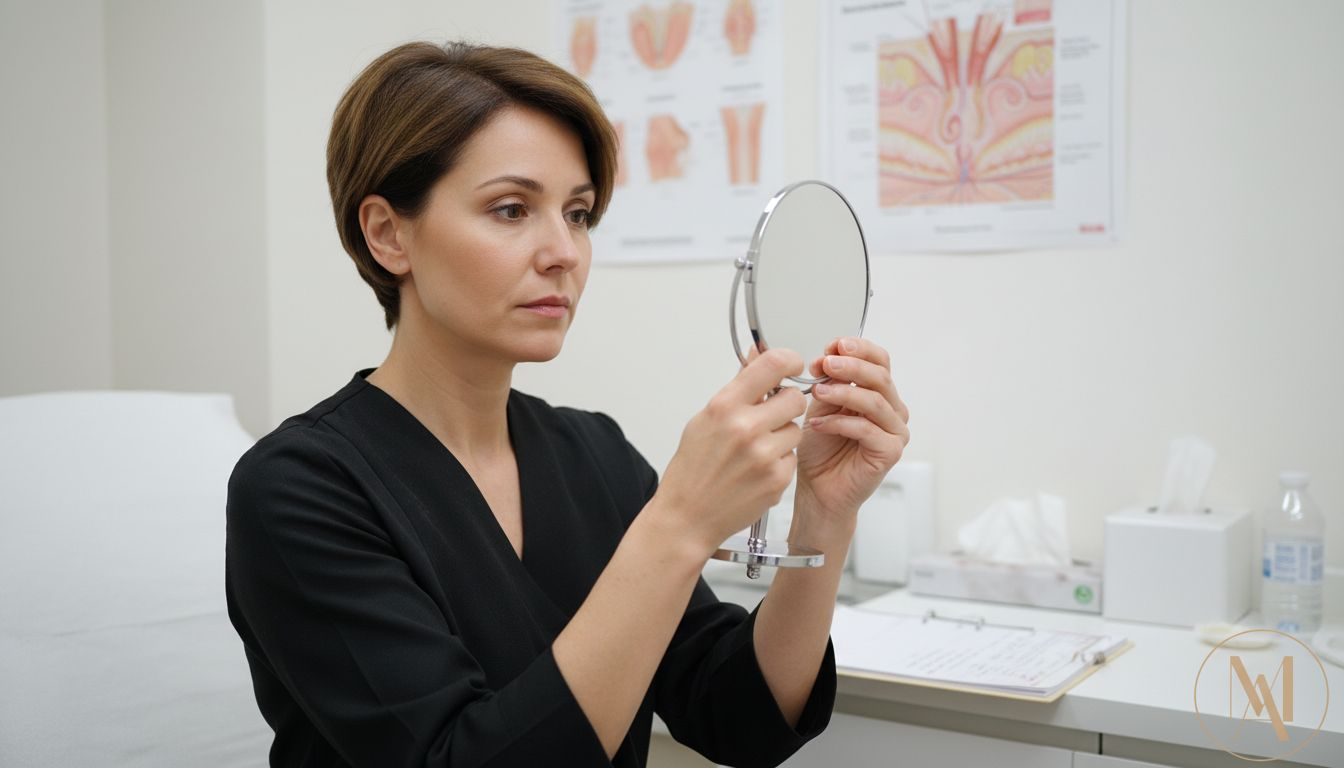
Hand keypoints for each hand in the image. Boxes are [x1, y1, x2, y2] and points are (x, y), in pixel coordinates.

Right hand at [655, 348, 807, 555]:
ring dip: (782, 435)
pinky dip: (780, 461)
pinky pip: (793, 456)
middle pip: (794, 398)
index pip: (773, 364)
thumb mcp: (706, 419)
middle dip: (785, 404)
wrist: (687, 516)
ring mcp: (764, 455)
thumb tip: (756, 355)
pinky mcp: (778, 479)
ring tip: (756, 450)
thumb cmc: (693, 469)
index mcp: (724, 406)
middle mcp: (746, 427)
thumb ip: (738, 388)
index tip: (792, 365)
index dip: (790, 360)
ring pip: (796, 429)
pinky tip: (757, 470)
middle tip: (769, 416)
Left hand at [796, 337, 909, 524]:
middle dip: (850, 366)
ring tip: (818, 393)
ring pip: (875, 401)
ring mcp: (895, 431)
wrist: (818, 489)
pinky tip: (818, 425)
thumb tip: (825, 356)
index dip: (857, 349)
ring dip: (843, 392)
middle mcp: (892, 409)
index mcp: (878, 393)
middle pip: (880, 376)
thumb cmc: (821, 449)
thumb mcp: (819, 405)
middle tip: (825, 364)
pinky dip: (840, 423)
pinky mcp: (890, 452)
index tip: (831, 347)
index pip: (879, 360)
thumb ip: (826, 381)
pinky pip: (868, 429)